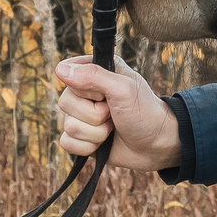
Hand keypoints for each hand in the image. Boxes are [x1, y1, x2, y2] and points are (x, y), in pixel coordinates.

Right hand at [54, 56, 181, 171]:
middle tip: (114, 113)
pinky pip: (67, 144)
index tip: (103, 93)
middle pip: (65, 102)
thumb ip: (93, 76)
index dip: (84, 87)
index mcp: (96, 71)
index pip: (66, 71)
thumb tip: (60, 69)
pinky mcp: (81, 138)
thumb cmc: (145, 113)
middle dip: (93, 115)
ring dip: (95, 133)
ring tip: (113, 128)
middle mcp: (86, 92)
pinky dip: (88, 147)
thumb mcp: (123, 89)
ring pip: (68, 126)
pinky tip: (103, 144)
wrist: (157, 146)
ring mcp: (82, 116)